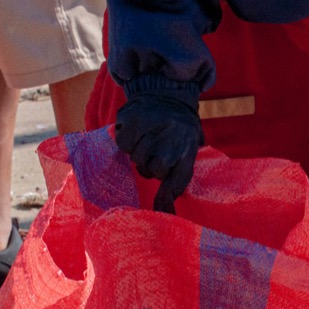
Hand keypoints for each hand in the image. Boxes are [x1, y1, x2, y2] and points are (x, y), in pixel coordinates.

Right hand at [114, 91, 203, 213]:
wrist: (170, 96)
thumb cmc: (179, 136)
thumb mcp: (186, 160)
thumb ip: (174, 187)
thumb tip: (163, 212)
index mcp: (185, 147)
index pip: (167, 177)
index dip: (161, 180)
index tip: (162, 178)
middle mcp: (169, 135)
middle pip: (147, 168)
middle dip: (149, 164)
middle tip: (156, 151)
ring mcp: (151, 125)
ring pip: (134, 156)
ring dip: (137, 152)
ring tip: (148, 140)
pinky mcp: (133, 117)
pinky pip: (122, 143)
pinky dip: (126, 141)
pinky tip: (137, 132)